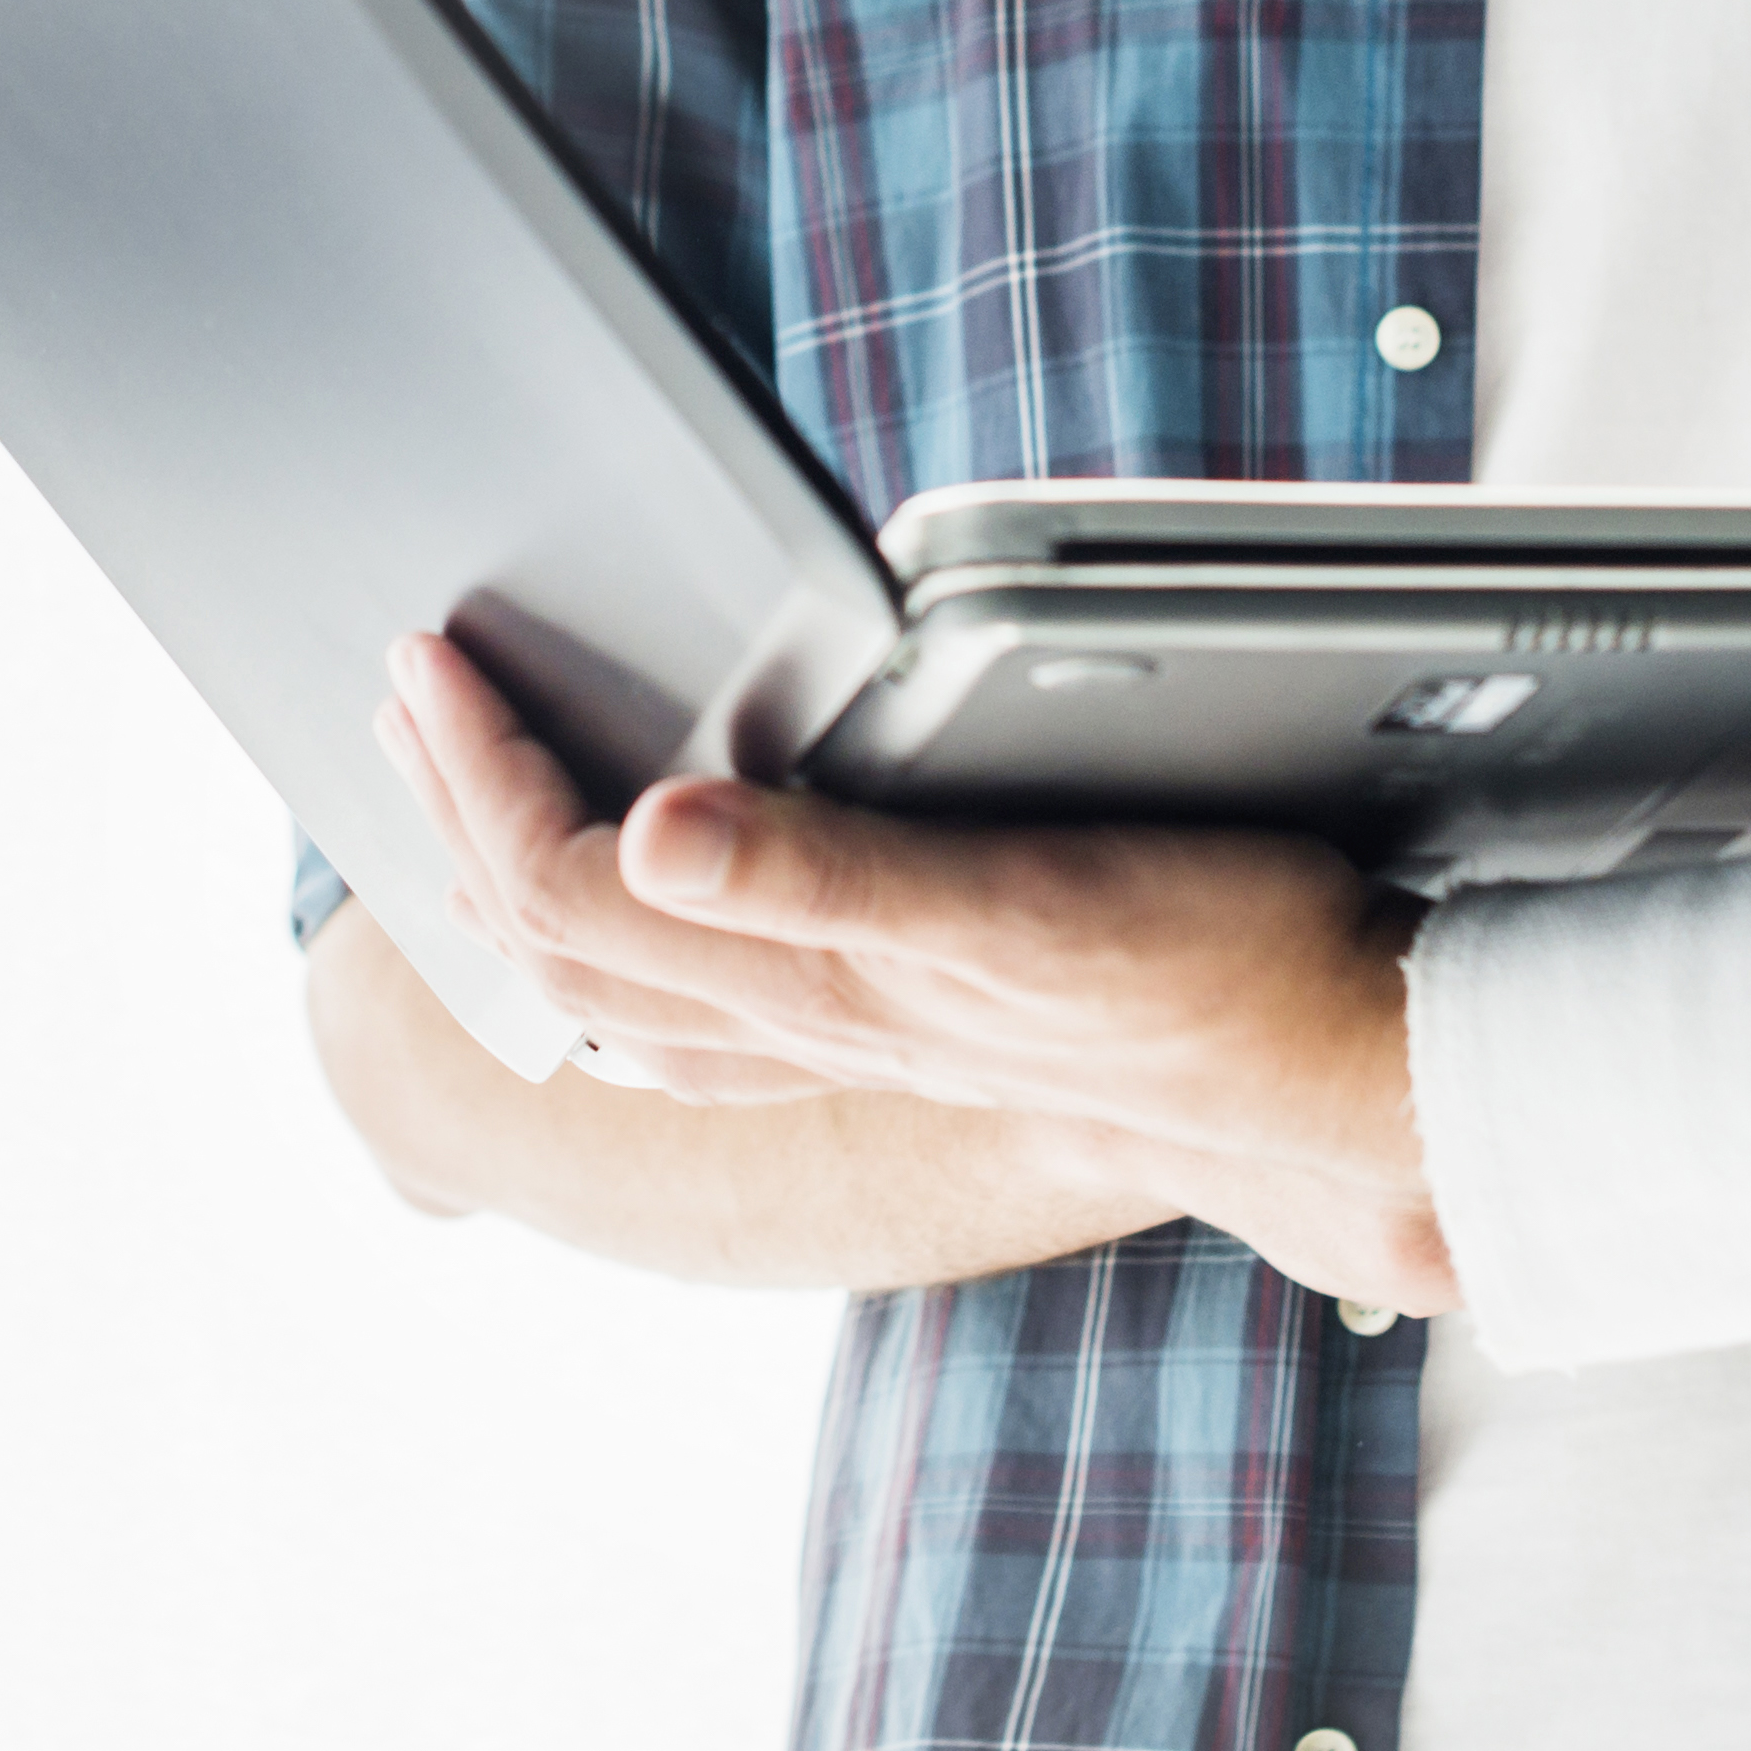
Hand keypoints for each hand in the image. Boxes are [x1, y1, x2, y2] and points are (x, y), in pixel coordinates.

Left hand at [370, 633, 1464, 1315]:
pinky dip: (629, 961)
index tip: (425, 661)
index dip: (480, 770)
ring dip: (521, 885)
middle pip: (565, 936)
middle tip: (406, 696)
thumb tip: (644, 829)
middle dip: (462, 811)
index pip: (571, 878)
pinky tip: (641, 931)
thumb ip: (824, 873)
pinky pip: (708, 1026)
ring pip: (624, 992)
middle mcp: (809, 1021)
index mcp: (813, 975)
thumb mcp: (1022, 904)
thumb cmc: (1211, 974)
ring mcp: (854, 1041)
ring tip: (464, 800)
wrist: (1344, 1089)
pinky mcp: (912, 1035)